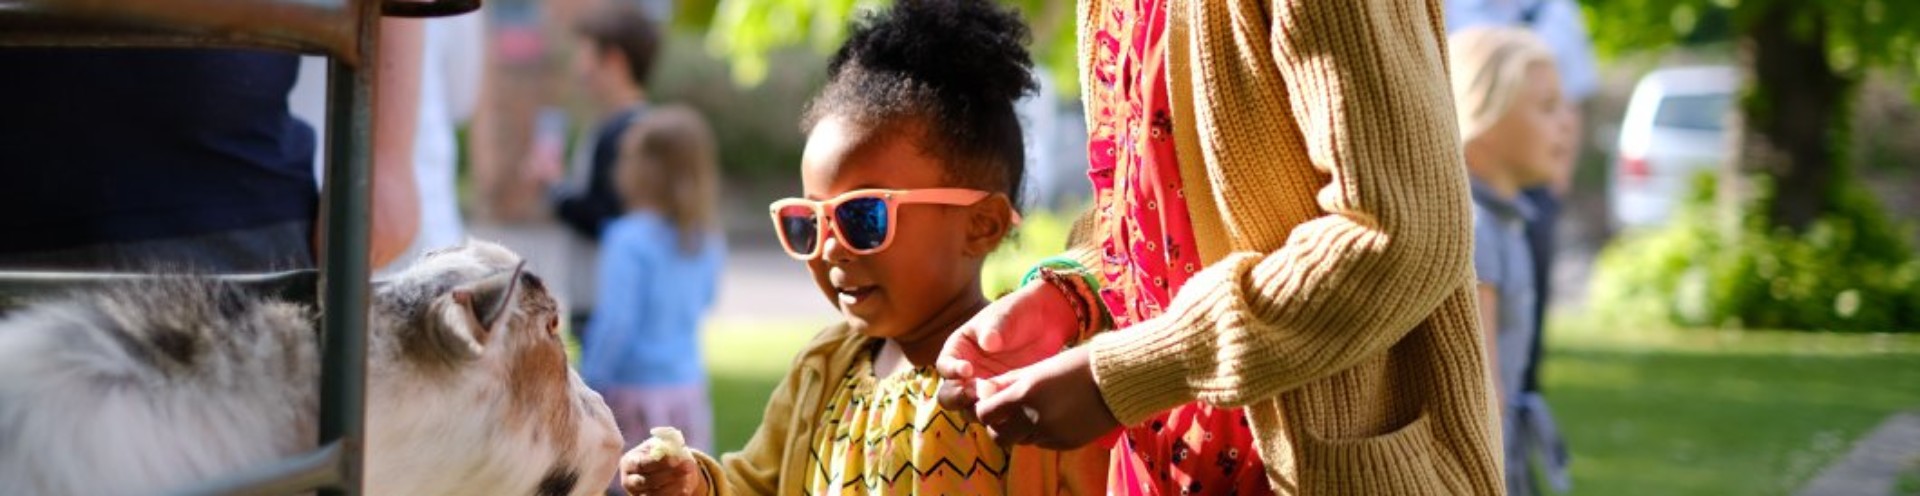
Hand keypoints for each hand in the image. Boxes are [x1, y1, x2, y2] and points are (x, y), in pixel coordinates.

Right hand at [618, 438, 705, 495]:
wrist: (666, 469)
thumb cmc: (663, 453)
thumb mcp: (663, 442)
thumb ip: (666, 437)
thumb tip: (669, 439)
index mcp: (629, 462)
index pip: (641, 464)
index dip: (659, 463)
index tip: (677, 459)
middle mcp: (629, 481)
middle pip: (646, 481)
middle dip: (668, 475)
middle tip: (688, 467)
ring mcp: (637, 494)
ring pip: (653, 494)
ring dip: (673, 487)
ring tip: (688, 477)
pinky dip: (673, 495)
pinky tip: (686, 489)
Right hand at [935, 281, 1081, 420]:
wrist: (1047, 321)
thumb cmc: (1018, 311)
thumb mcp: (1004, 316)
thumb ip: (994, 328)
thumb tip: (988, 343)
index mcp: (958, 350)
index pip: (944, 366)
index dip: (952, 371)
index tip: (968, 369)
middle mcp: (965, 373)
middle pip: (950, 395)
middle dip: (960, 398)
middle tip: (978, 394)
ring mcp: (984, 387)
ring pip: (970, 409)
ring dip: (980, 410)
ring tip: (998, 401)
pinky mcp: (1003, 397)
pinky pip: (995, 412)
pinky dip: (1000, 414)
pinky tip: (1013, 408)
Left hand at [974, 346, 1120, 450]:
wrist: (1117, 381)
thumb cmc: (1077, 365)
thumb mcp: (1039, 367)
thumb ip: (1009, 380)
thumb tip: (984, 389)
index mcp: (1025, 395)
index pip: (985, 413)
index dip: (984, 408)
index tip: (990, 401)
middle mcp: (1035, 419)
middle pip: (998, 436)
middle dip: (997, 425)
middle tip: (1005, 413)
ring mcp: (1051, 435)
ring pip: (1020, 441)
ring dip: (1018, 431)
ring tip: (1032, 412)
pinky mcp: (1065, 444)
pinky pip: (1042, 444)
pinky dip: (1039, 434)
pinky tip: (1052, 417)